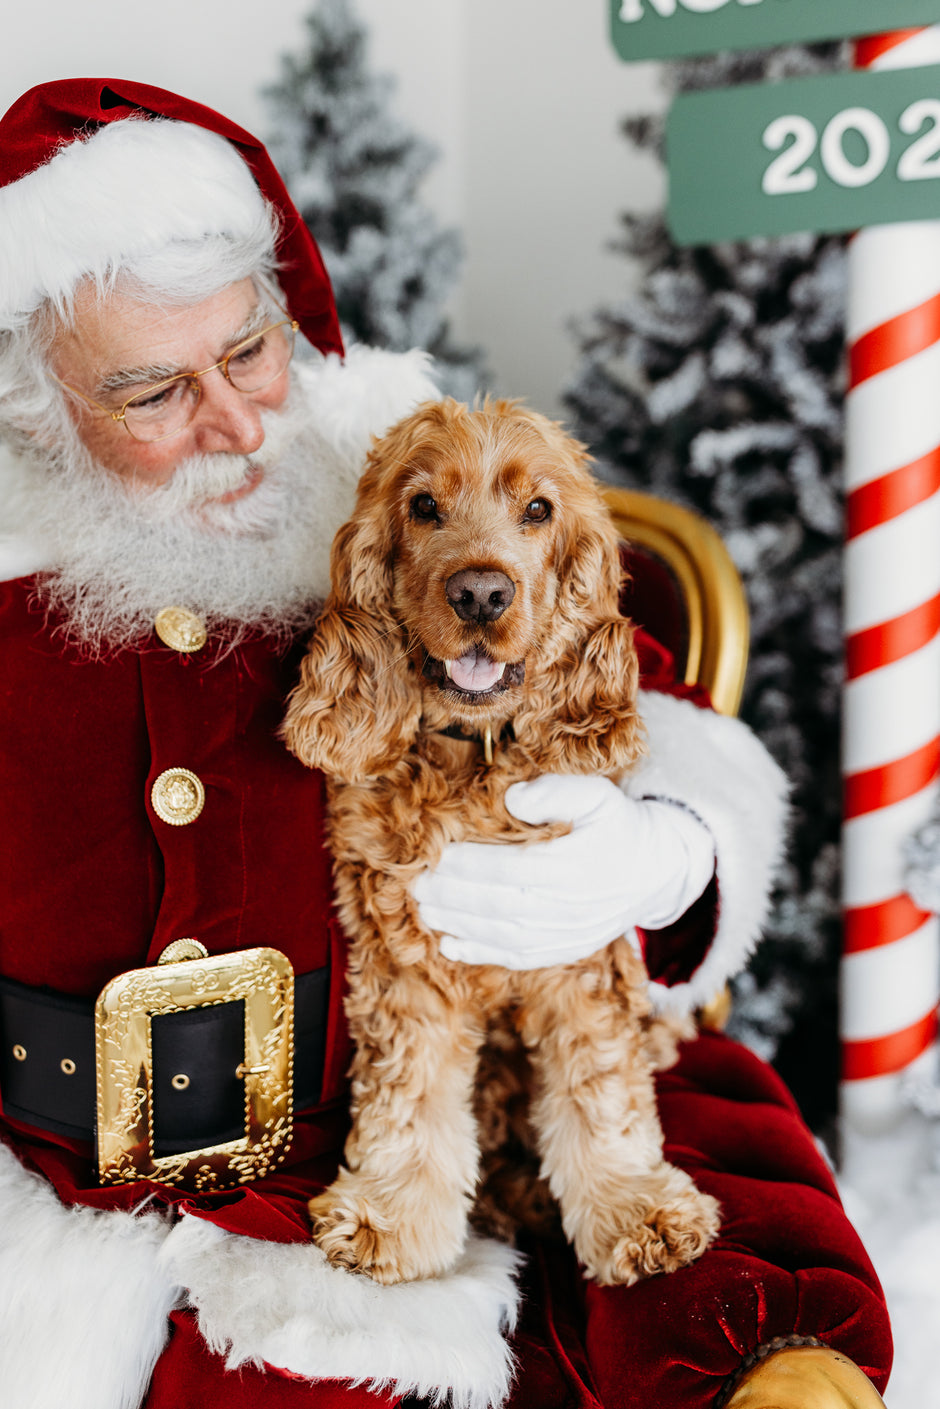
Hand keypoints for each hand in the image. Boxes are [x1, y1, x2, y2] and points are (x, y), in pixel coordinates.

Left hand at [413, 774, 714, 969]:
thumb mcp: (598, 795)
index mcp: (576, 866)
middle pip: (499, 905)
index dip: (468, 865)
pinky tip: (450, 945)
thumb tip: (510, 798)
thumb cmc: (620, 825)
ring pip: (503, 935)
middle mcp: (570, 907)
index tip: (434, 855)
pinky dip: (481, 954)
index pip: (510, 869)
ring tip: (424, 909)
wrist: (656, 870)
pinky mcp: (565, 950)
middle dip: (452, 896)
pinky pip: (518, 957)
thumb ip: (556, 792)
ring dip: (458, 924)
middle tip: (416, 884)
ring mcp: (568, 934)